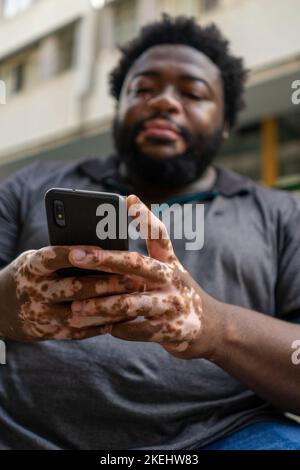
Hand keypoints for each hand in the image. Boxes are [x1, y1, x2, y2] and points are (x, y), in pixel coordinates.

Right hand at [0, 246, 143, 341]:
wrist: (1, 309)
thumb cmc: (30, 275)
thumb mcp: (36, 260)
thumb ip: (61, 257)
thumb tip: (101, 250)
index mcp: (32, 268)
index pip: (52, 257)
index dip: (76, 254)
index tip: (101, 250)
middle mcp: (35, 291)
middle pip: (74, 288)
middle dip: (106, 284)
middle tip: (133, 278)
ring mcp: (42, 315)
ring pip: (80, 313)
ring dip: (109, 307)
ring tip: (134, 299)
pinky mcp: (49, 332)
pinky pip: (79, 331)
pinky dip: (102, 324)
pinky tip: (122, 317)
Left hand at [69, 195, 218, 359]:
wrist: (212, 327)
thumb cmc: (178, 293)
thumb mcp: (170, 269)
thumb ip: (149, 251)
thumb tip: (128, 213)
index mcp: (169, 263)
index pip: (158, 235)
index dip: (145, 217)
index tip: (127, 200)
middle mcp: (172, 279)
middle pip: (136, 264)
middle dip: (104, 259)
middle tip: (75, 255)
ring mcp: (172, 305)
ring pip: (131, 303)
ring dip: (101, 306)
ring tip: (76, 308)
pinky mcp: (171, 330)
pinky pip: (138, 331)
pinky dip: (119, 330)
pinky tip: (103, 329)